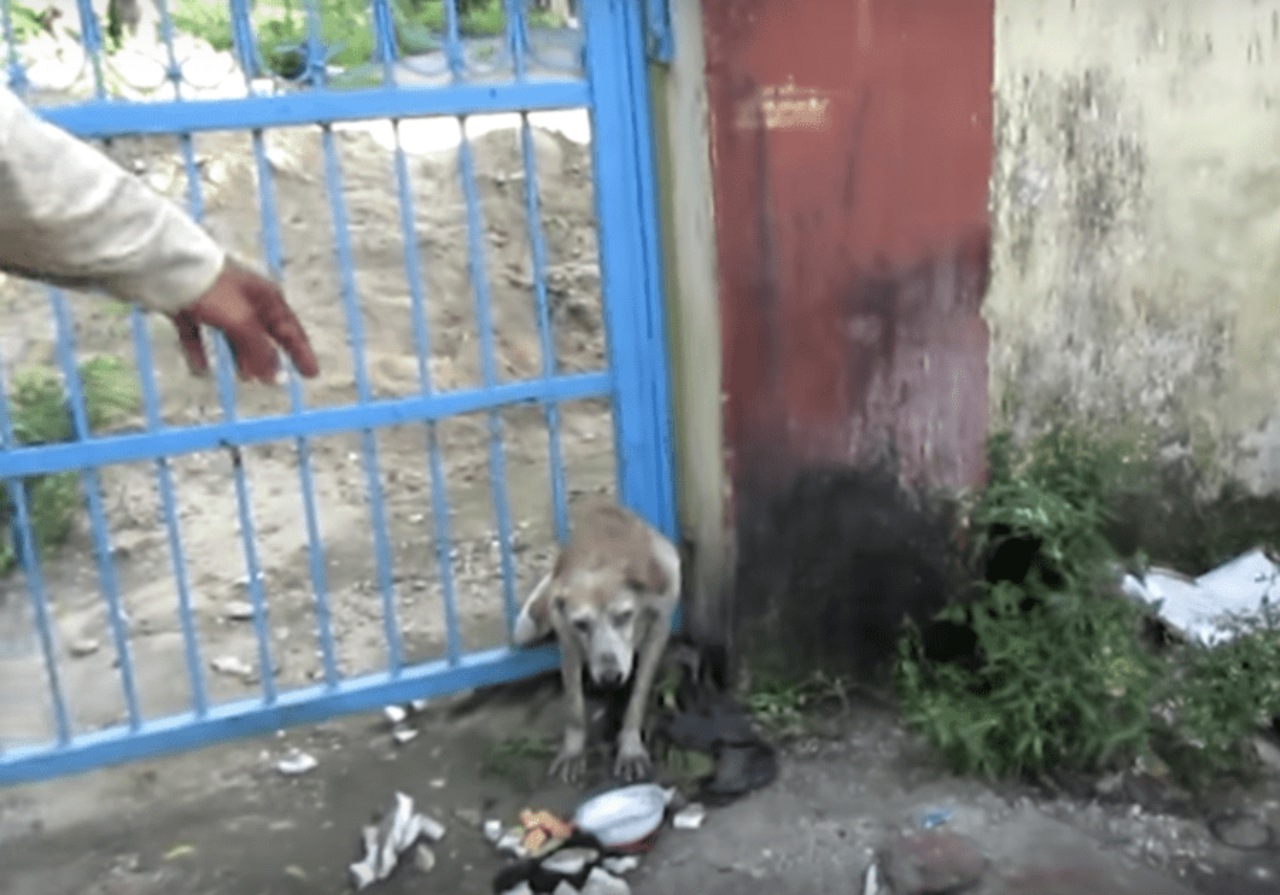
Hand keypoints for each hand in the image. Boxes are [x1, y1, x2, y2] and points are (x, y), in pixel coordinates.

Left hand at [171, 260, 318, 382]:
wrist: (168, 267)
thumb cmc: (213, 290)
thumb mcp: (242, 322)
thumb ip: (260, 350)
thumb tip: (277, 376)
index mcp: (265, 297)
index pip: (291, 331)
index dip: (302, 354)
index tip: (312, 374)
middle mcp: (245, 298)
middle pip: (263, 334)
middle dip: (269, 359)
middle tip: (273, 383)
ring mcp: (217, 302)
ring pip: (234, 335)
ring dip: (241, 357)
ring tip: (244, 378)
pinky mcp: (191, 306)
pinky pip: (200, 335)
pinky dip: (201, 352)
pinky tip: (200, 371)